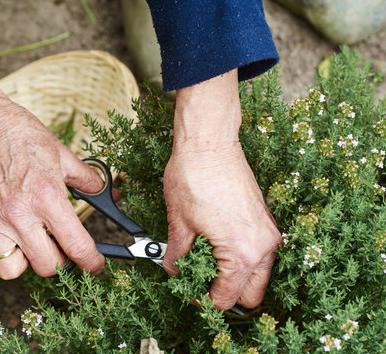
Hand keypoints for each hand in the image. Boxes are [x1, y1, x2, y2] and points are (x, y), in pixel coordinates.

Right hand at [0, 21, 104, 278]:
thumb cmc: (21, 136)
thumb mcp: (62, 155)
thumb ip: (87, 179)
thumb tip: (108, 192)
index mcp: (47, 197)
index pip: (76, 246)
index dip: (91, 262)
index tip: (95, 266)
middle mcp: (19, 215)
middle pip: (47, 266)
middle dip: (61, 261)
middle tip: (62, 246)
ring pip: (12, 270)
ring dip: (27, 262)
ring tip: (32, 243)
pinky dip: (0, 254)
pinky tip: (9, 236)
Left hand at [163, 69, 280, 309]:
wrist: (209, 141)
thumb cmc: (194, 176)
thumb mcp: (179, 223)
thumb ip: (177, 256)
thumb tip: (174, 272)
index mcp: (242, 253)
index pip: (226, 299)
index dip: (203, 301)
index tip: (189, 291)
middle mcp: (263, 246)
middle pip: (252, 295)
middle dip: (225, 295)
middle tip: (199, 283)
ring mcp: (268, 232)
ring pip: (258, 275)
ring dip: (235, 278)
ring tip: (205, 264)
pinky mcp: (266, 220)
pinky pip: (260, 254)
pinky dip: (241, 259)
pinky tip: (216, 246)